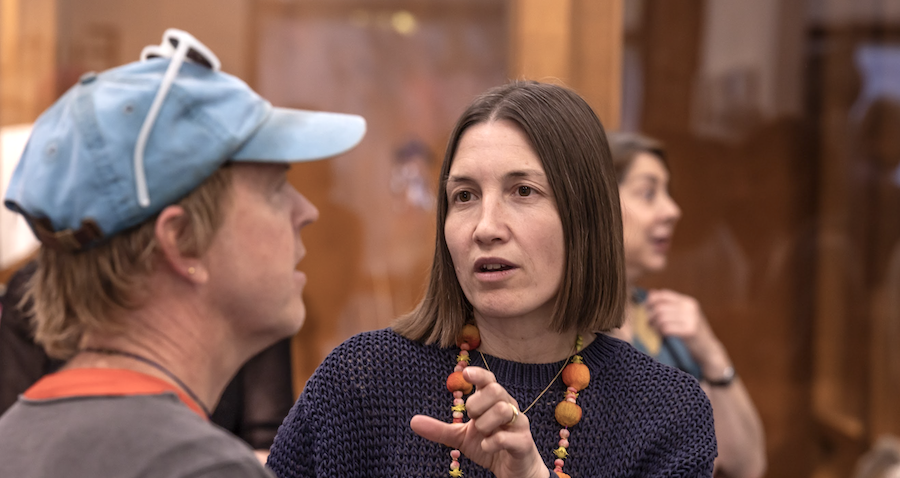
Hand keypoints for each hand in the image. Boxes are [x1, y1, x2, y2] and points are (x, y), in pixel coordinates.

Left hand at [410, 366, 549, 477]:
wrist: (514, 471)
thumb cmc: (491, 447)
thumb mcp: (462, 438)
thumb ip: (441, 429)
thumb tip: (413, 421)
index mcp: (494, 402)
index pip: (489, 379)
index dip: (478, 374)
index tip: (465, 373)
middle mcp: (509, 408)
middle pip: (496, 390)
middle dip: (477, 404)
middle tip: (472, 418)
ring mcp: (519, 424)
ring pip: (504, 410)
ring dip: (485, 423)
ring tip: (482, 434)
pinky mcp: (524, 443)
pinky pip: (507, 436)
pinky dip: (492, 442)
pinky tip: (487, 447)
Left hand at [645, 289, 728, 373]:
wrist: (708, 349)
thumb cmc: (691, 332)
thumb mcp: (683, 315)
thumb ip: (669, 305)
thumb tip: (651, 293)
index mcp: (688, 301)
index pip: (663, 294)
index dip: (651, 301)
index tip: (646, 310)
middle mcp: (690, 308)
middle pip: (660, 307)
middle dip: (650, 316)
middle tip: (648, 324)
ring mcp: (691, 319)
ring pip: (661, 318)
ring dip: (654, 326)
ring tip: (655, 330)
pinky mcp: (690, 331)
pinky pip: (666, 328)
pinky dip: (660, 332)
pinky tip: (662, 336)